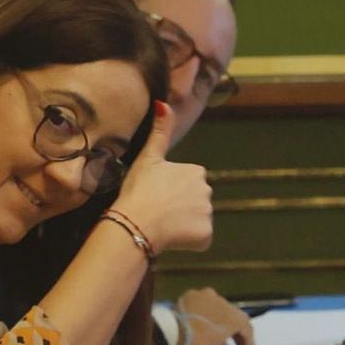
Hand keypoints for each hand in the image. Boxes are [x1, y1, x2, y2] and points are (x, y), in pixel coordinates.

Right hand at [108, 103, 212, 255]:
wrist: (135, 223)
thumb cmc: (138, 190)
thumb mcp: (148, 158)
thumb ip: (160, 132)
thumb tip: (163, 103)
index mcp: (196, 172)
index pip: (188, 183)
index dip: (172, 191)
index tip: (157, 195)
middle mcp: (207, 190)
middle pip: (195, 202)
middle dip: (181, 208)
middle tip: (158, 210)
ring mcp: (208, 214)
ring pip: (196, 221)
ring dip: (183, 225)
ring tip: (162, 224)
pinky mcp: (206, 235)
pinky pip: (199, 240)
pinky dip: (187, 241)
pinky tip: (170, 237)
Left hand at [176, 287, 253, 344]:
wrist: (172, 330)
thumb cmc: (196, 344)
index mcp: (234, 317)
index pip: (246, 328)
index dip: (247, 341)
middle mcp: (225, 302)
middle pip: (233, 316)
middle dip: (233, 329)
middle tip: (232, 343)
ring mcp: (208, 295)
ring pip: (218, 307)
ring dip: (218, 319)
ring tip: (214, 332)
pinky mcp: (193, 293)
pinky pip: (202, 303)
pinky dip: (203, 312)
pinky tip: (199, 320)